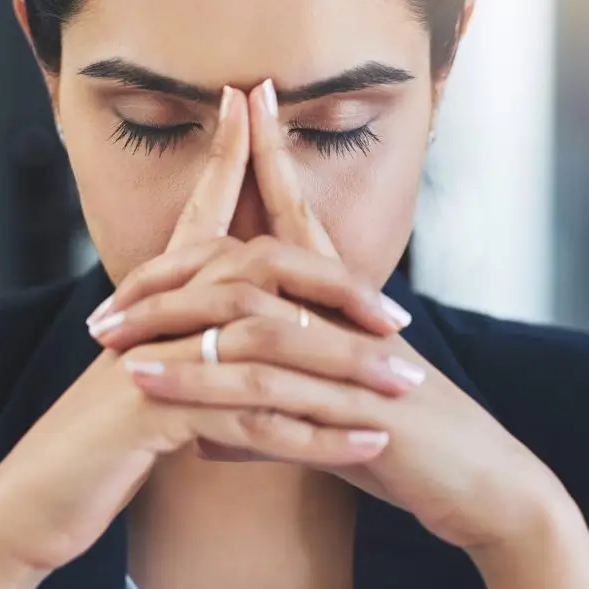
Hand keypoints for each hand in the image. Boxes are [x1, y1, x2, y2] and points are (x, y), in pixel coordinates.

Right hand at [0, 86, 391, 575]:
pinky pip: (251, 417)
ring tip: (405, 387)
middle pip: (257, 274)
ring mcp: (150, 358)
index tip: (254, 106)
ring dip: (345, 369)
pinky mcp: (150, 411)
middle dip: (336, 292)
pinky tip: (368, 445)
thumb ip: (187, 354)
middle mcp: (151, 317)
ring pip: (267, 345)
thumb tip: (232, 337)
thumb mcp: (145, 390)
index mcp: (150, 305)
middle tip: (401, 319)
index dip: (227, 161)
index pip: (199, 218)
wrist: (27, 508)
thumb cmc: (92, 453)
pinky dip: (317, 435)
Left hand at [99, 77, 569, 552]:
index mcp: (347, 309)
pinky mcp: (355, 404)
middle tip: (105, 299)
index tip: (246, 99)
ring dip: (170, 328)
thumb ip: (270, 421)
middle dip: (175, 272)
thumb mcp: (330, 430)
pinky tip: (149, 387)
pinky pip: (263, 385)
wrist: (483, 489)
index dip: (274, 158)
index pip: (301, 220)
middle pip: (252, 263)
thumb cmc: (414, 455)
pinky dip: (200, 384)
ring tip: (106, 341)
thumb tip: (209, 436)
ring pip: (248, 321)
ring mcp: (353, 355)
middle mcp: (349, 318)